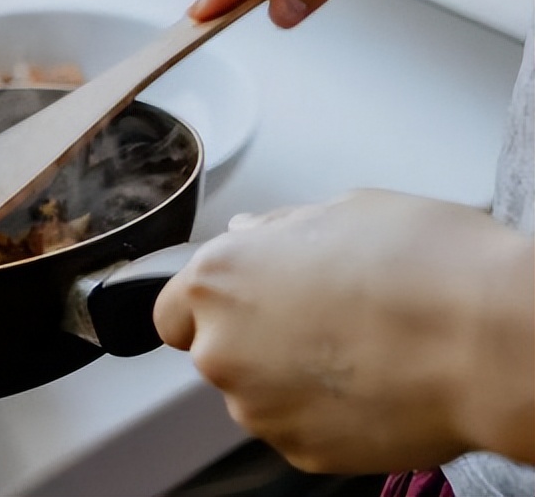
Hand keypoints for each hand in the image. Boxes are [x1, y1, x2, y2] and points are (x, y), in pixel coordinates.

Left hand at [153, 189, 533, 472]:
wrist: (489, 341)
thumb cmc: (425, 265)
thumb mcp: (344, 210)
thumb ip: (279, 229)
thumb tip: (253, 235)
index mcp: (220, 279)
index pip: (171, 309)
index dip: (206, 306)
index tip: (237, 303)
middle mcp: (222, 347)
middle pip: (215, 350)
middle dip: (254, 337)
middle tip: (318, 317)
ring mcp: (258, 406)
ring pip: (256, 392)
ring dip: (288, 376)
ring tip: (357, 347)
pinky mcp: (299, 449)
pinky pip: (295, 426)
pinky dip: (321, 411)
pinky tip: (369, 381)